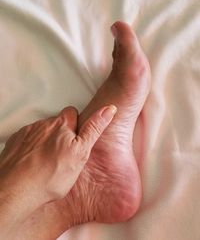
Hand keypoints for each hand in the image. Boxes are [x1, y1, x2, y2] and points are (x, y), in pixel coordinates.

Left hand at [0, 105, 116, 238]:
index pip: (71, 112)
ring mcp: (27, 132)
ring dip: (46, 140)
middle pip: (56, 122)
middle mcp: (43, 124)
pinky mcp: (15, 141)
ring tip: (48, 160)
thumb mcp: (81, 153)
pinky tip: (34, 162)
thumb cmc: (51, 175)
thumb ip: (94, 128)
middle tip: (64, 153)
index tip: (76, 137)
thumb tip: (109, 109)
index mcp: (61, 125)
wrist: (16, 191)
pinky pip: (28, 139)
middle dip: (61, 133)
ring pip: (42, 131)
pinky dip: (32, 146)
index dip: (75, 124)